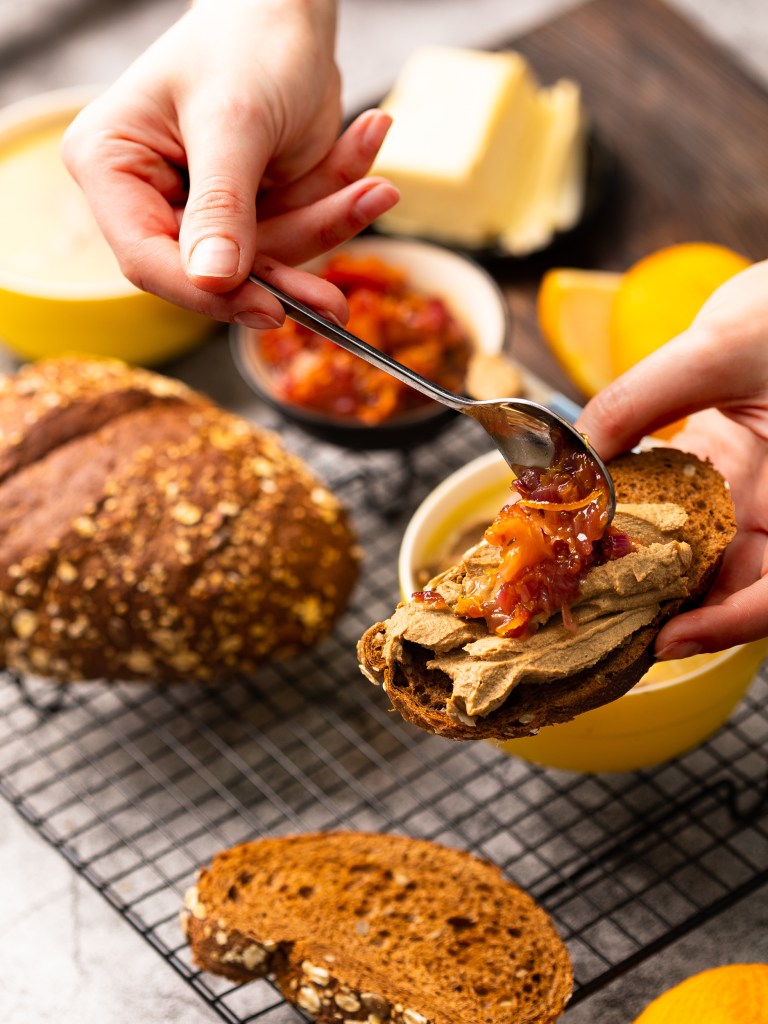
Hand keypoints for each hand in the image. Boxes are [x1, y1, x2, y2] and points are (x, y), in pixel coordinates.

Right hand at [61, 0, 397, 327]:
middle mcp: (152, 196)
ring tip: (378, 190)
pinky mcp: (254, 209)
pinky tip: (366, 143)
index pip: (149, 259)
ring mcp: (206, 208)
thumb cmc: (245, 40)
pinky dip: (338, 197)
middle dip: (288, 269)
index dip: (209, 295)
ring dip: (328, 222)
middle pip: (217, 270)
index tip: (269, 309)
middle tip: (335, 303)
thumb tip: (213, 281)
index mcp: (114, 166)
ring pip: (269, 256)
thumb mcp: (234, 120)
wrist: (289, 7)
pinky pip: (299, 227)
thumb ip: (222, 204)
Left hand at [577, 258, 767, 656]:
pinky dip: (634, 520)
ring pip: (697, 553)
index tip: (668, 640)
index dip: (730, 625)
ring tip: (581, 578)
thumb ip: (644, 398)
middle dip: (666, 606)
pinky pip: (676, 509)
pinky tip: (588, 522)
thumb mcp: (721, 344)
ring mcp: (746, 488)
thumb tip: (573, 453)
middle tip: (595, 613)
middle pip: (731, 582)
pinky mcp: (717, 467)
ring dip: (641, 568)